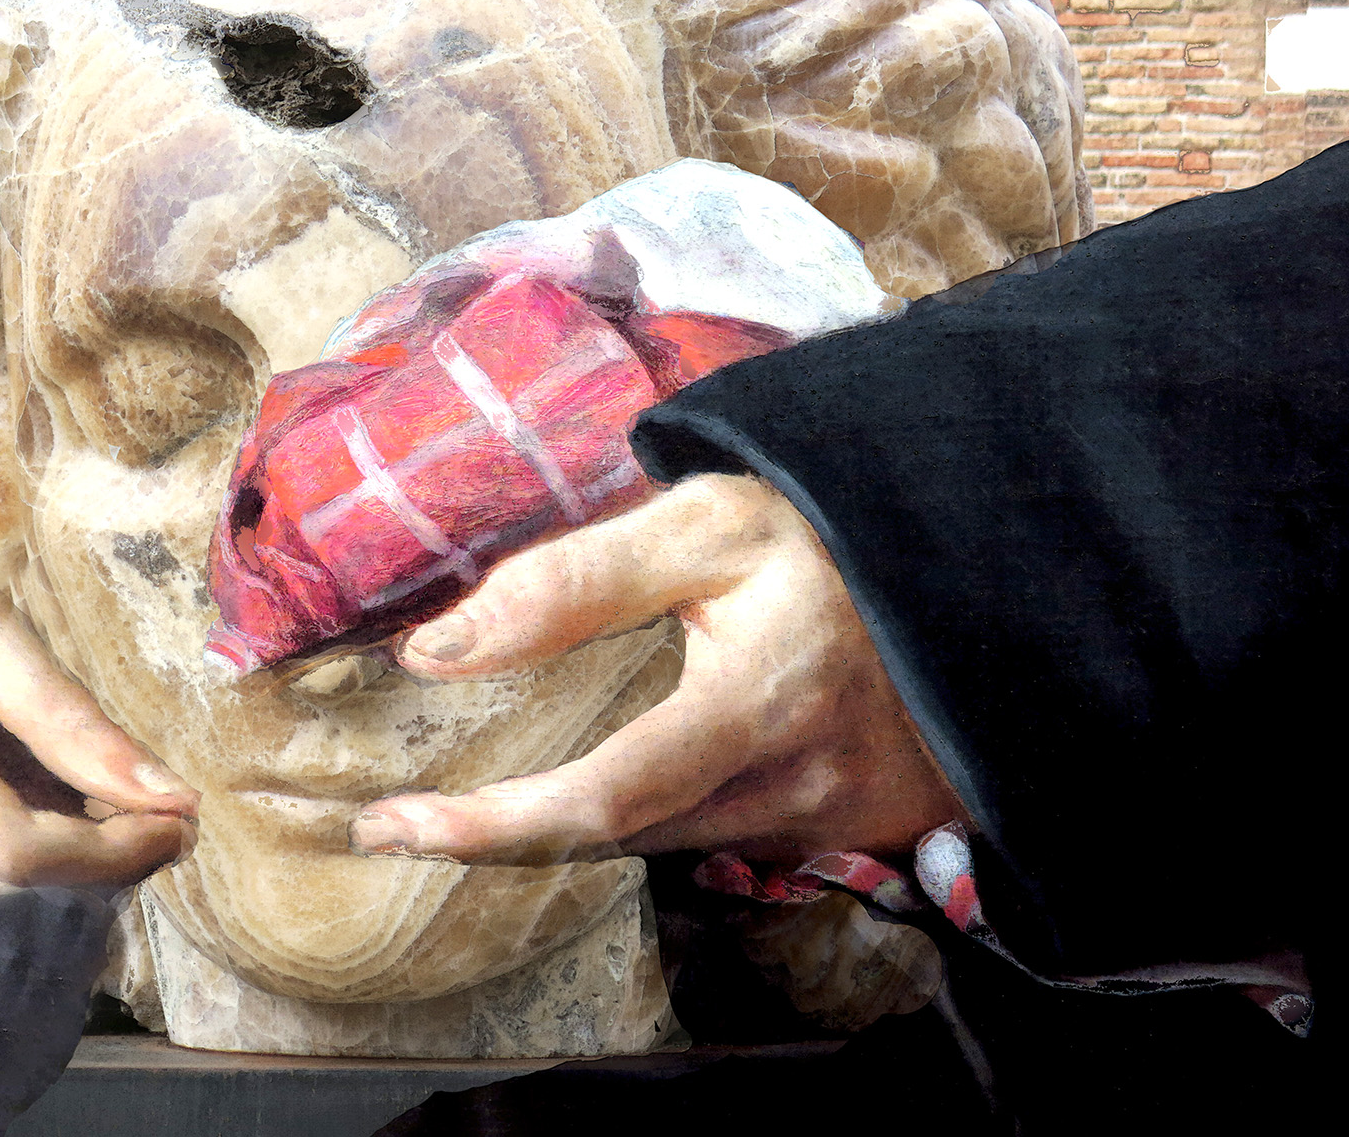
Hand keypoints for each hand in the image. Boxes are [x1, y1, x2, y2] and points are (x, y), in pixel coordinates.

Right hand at [0, 569, 196, 927]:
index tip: (176, 814)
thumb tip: (161, 791)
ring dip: (81, 886)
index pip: (10, 844)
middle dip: (108, 870)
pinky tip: (77, 843)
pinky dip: (41, 892)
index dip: (107, 847)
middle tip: (171, 826)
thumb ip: (60, 704)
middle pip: (9, 892)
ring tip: (130, 826)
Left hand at [349, 473, 961, 865]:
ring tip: (489, 794)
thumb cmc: (833, 537)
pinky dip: (648, 815)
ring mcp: (828, 825)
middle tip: (401, 824)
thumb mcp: (714, 523)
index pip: (605, 799)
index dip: (493, 827)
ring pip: (664, 847)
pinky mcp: (845, 835)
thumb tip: (441, 648)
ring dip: (571, 827)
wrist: (978, 575)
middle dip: (501, 838)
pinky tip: (614, 775)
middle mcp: (796, 786)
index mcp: (762, 700)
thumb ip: (579, 581)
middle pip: (620, 843)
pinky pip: (718, 840)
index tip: (389, 826)